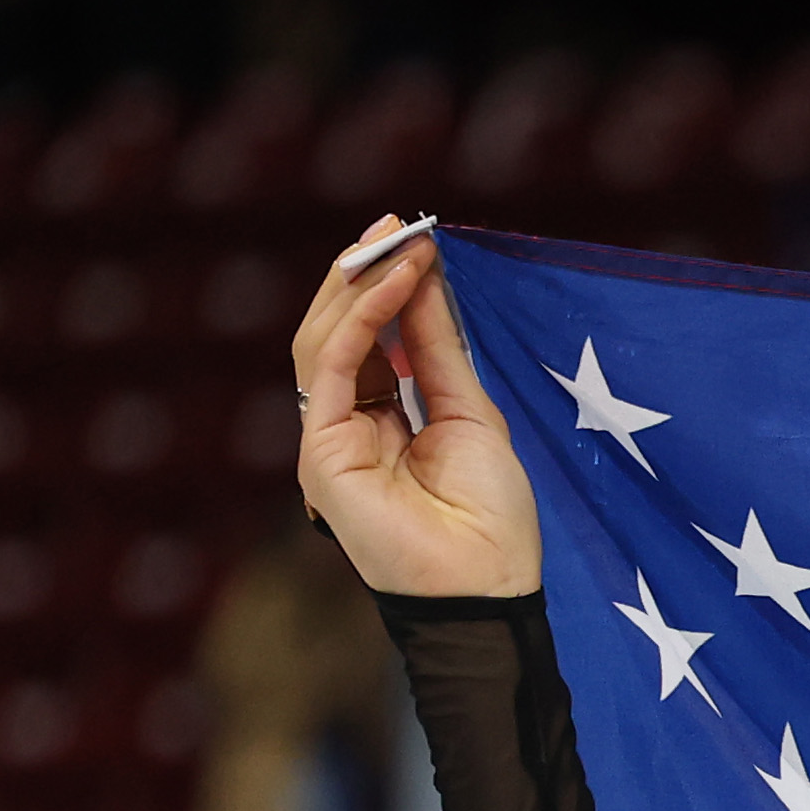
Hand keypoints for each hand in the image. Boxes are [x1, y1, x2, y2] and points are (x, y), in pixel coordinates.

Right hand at [290, 218, 541, 602]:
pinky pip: (332, 365)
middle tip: (396, 223)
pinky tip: (394, 281)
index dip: (386, 287)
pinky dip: (360, 317)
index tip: (413, 238)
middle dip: (364, 273)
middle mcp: (345, 425)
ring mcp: (327, 437)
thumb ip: (436, 349)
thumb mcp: (469, 413)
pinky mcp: (319, 449)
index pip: (368, 339)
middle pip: (336, 332)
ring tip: (398, 241)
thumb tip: (423, 279)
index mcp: (380, 421)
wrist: (488, 586)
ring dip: (360, 284)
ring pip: (323, 340)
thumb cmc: (489, 518)